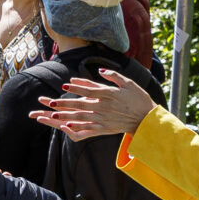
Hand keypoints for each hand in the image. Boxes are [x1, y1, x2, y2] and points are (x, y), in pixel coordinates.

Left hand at [33, 67, 155, 139]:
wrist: (147, 119)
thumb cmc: (139, 98)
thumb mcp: (129, 83)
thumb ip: (114, 76)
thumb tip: (100, 71)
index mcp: (110, 94)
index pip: (90, 90)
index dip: (77, 87)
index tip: (65, 85)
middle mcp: (105, 107)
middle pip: (81, 104)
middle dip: (65, 103)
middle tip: (51, 102)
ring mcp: (104, 118)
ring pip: (82, 117)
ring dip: (66, 116)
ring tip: (53, 114)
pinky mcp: (105, 128)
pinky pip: (88, 128)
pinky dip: (77, 127)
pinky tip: (66, 126)